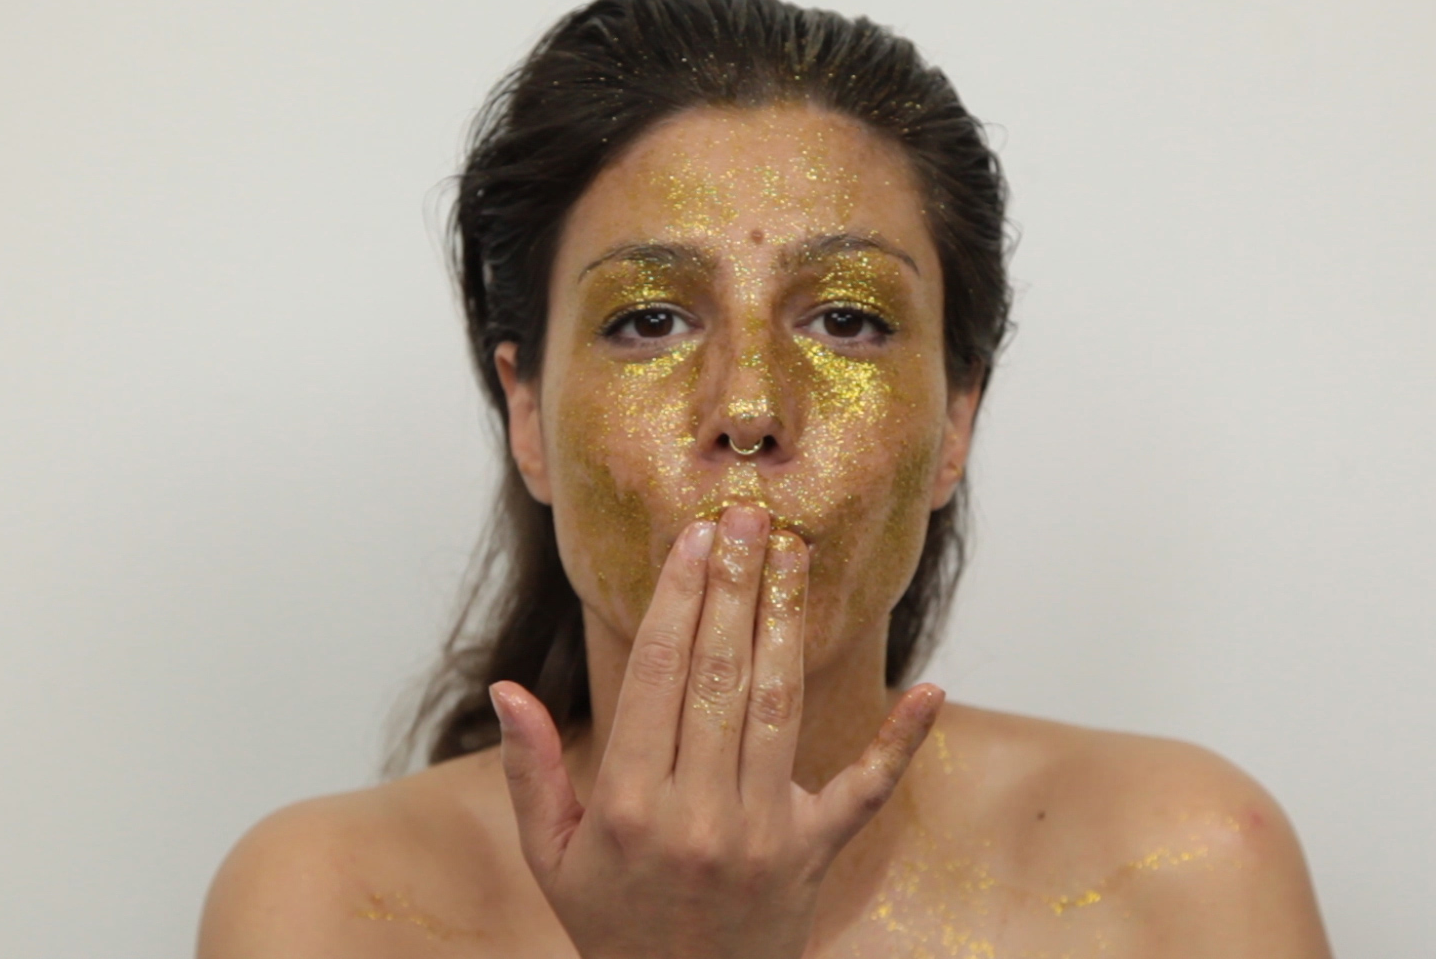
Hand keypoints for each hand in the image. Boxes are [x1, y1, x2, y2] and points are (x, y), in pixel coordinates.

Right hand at [488, 504, 944, 958]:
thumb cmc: (612, 924)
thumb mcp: (551, 857)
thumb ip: (532, 770)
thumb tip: (506, 689)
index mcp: (627, 804)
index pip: (655, 674)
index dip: (676, 598)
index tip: (693, 539)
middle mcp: (697, 812)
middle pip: (719, 674)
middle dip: (733, 587)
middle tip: (746, 518)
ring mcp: (763, 834)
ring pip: (780, 705)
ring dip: (788, 622)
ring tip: (793, 556)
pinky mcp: (815, 855)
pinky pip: (866, 790)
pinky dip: (900, 741)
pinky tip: (929, 689)